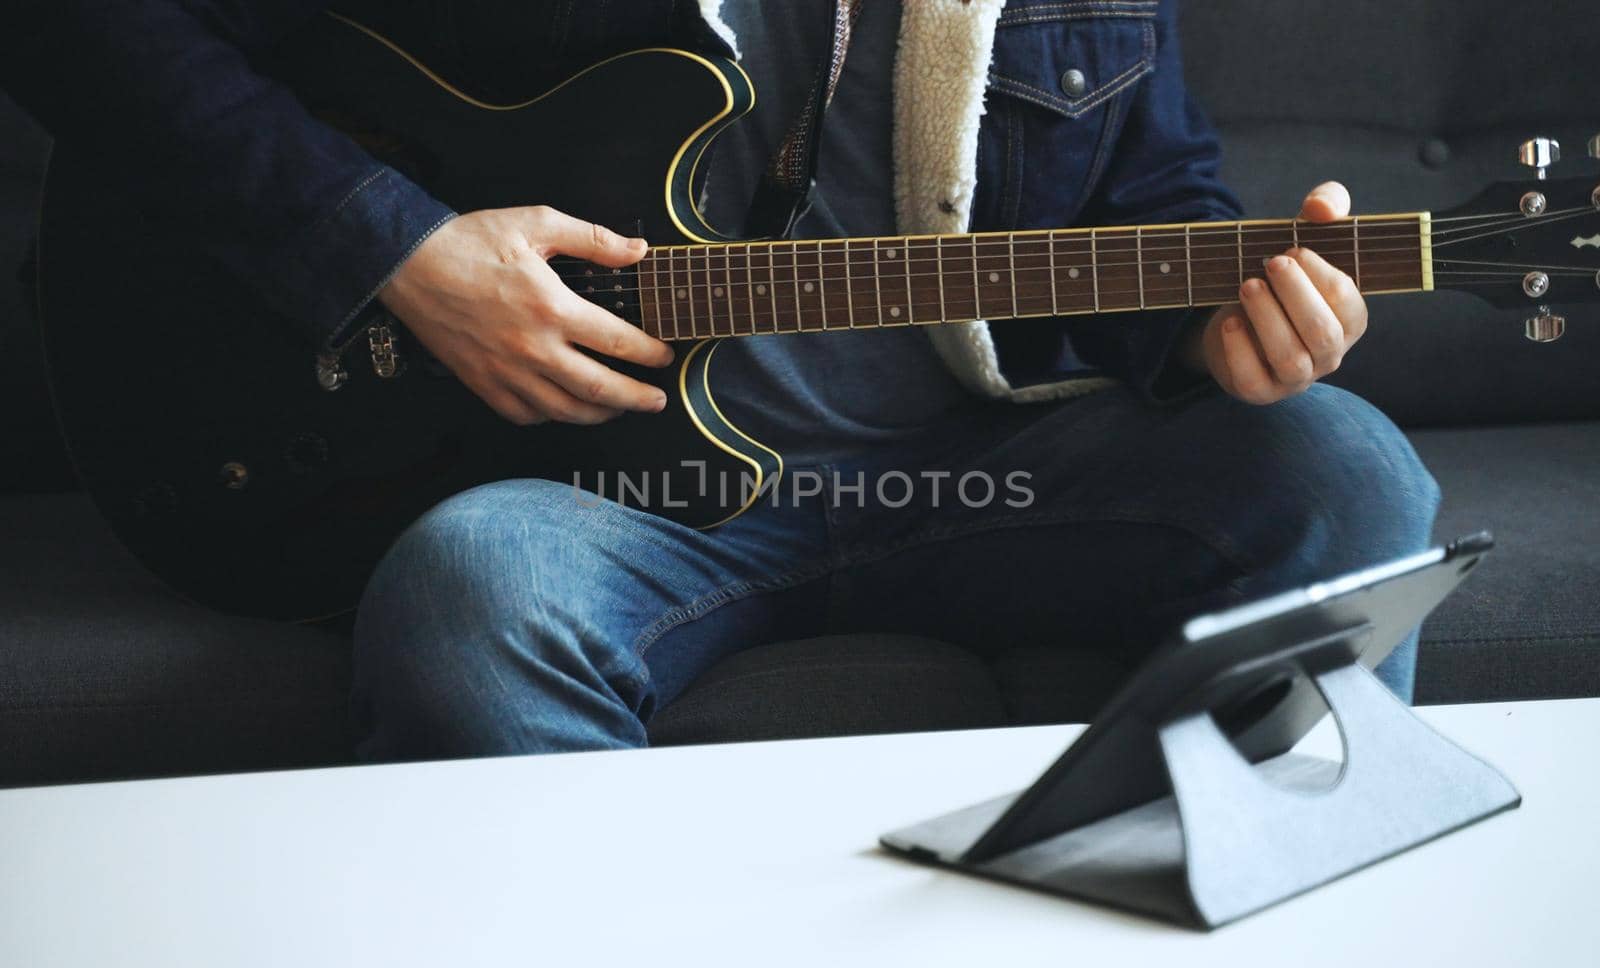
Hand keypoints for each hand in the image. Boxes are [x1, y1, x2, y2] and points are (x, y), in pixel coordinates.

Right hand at [378, 205, 673, 424]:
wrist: (407, 264)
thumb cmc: (469, 242)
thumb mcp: (536, 223)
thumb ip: (593, 239)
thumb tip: (638, 251)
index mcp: (552, 307)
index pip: (619, 342)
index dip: (650, 354)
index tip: (665, 357)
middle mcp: (533, 348)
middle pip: (600, 388)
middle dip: (638, 399)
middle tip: (657, 401)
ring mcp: (507, 372)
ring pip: (566, 410)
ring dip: (600, 414)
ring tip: (619, 409)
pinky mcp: (483, 384)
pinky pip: (526, 416)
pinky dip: (551, 417)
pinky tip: (565, 406)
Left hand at [1184, 182, 1368, 403]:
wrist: (1235, 322)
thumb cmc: (1280, 280)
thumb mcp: (1305, 238)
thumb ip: (1326, 206)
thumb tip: (1321, 206)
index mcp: (1347, 320)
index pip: (1348, 302)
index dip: (1322, 274)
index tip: (1293, 250)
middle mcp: (1328, 354)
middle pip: (1322, 333)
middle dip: (1296, 295)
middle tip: (1271, 263)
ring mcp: (1295, 378)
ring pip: (1291, 360)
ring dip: (1267, 319)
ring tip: (1247, 285)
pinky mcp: (1260, 390)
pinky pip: (1253, 380)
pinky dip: (1239, 350)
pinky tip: (1229, 321)